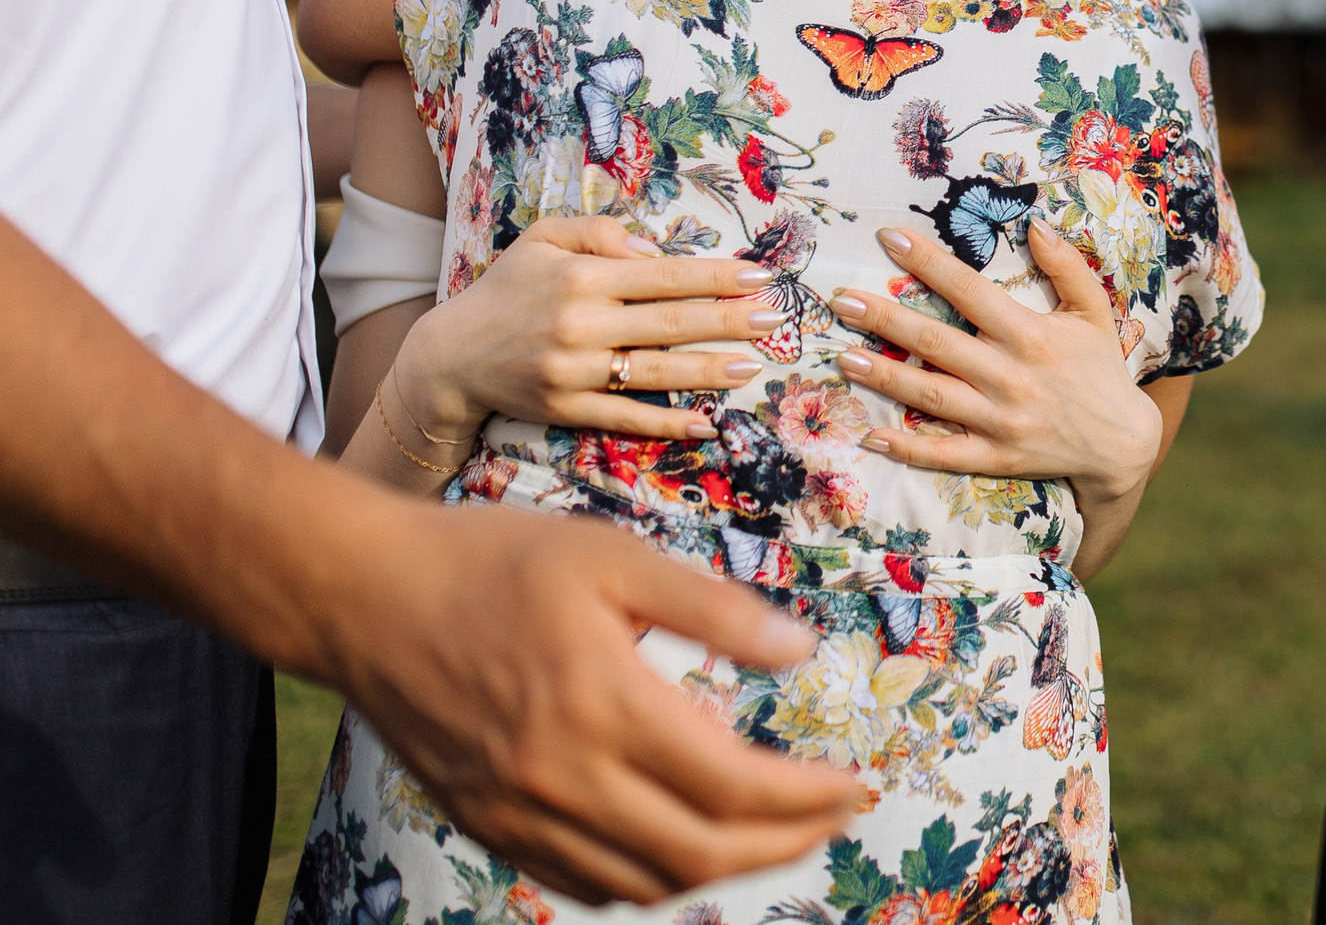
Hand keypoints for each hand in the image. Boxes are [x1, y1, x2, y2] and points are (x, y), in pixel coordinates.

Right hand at [324, 502, 866, 902]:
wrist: (361, 596)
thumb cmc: (491, 560)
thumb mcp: (612, 556)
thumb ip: (712, 608)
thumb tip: (800, 649)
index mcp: (601, 704)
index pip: (732, 787)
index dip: (804, 799)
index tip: (851, 784)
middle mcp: (559, 775)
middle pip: (700, 853)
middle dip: (784, 844)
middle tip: (831, 817)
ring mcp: (517, 811)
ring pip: (644, 883)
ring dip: (722, 869)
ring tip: (774, 833)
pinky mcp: (487, 823)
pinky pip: (583, 883)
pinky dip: (648, 880)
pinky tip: (683, 845)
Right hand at [399, 217, 781, 443]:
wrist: (449, 356)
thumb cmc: (507, 290)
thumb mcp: (542, 239)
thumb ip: (598, 231)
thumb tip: (654, 248)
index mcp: (582, 278)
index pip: (665, 276)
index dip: (717, 277)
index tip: (761, 278)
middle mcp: (580, 325)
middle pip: (671, 323)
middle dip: (730, 321)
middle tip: (776, 320)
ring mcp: (573, 372)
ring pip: (656, 373)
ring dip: (709, 371)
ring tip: (752, 366)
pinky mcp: (565, 411)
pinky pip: (626, 418)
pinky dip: (668, 423)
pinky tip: (707, 421)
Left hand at [830, 220, 1159, 507]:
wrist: (1123, 444)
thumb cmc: (1101, 368)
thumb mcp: (1094, 311)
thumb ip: (1067, 265)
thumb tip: (1036, 223)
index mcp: (1032, 335)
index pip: (970, 291)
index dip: (928, 263)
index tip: (889, 237)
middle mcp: (1012, 376)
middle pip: (938, 342)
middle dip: (886, 320)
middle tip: (842, 300)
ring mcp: (1001, 420)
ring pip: (932, 396)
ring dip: (886, 377)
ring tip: (844, 358)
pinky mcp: (996, 457)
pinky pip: (944, 454)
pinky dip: (908, 447)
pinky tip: (871, 434)